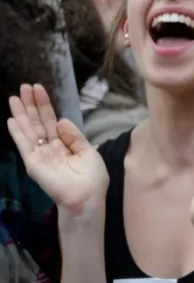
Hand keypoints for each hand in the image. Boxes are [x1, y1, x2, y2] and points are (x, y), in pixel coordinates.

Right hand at [7, 85, 106, 216]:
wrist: (87, 197)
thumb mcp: (87, 151)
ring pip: (28, 130)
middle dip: (30, 104)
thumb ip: (74, 136)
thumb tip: (61, 120)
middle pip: (37, 122)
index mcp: (62, 144)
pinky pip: (24, 145)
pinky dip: (17, 132)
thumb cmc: (91, 177)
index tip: (38, 88)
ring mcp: (39, 155)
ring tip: (13, 97)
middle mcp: (48, 148)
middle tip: (24, 86)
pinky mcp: (33, 163)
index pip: (50, 120)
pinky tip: (12, 119)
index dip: (44, 105)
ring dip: (21, 114)